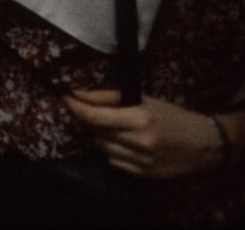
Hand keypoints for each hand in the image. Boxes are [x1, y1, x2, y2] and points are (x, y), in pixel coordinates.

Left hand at [64, 90, 226, 178]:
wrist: (203, 145)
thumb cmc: (172, 116)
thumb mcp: (143, 100)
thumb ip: (108, 97)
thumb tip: (77, 93)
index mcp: (139, 118)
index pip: (93, 116)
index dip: (74, 107)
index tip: (64, 97)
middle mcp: (139, 141)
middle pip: (93, 132)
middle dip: (85, 120)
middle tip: (88, 110)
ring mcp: (140, 161)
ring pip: (100, 147)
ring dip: (97, 135)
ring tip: (110, 127)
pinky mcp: (142, 174)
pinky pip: (112, 160)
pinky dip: (110, 150)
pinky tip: (122, 142)